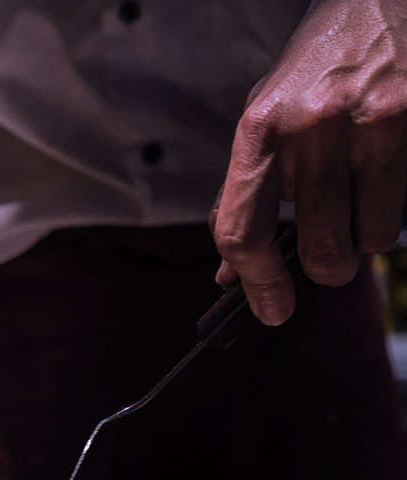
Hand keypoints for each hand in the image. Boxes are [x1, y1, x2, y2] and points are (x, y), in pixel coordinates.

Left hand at [212, 0, 406, 324]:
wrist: (372, 3)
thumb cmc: (310, 75)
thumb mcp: (260, 128)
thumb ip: (241, 200)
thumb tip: (229, 276)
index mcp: (258, 133)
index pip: (241, 232)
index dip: (255, 284)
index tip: (269, 310)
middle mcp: (309, 129)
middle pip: (317, 249)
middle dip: (323, 269)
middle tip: (324, 258)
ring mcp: (366, 125)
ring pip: (367, 240)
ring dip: (360, 243)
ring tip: (353, 209)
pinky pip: (398, 213)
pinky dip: (386, 219)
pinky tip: (378, 186)